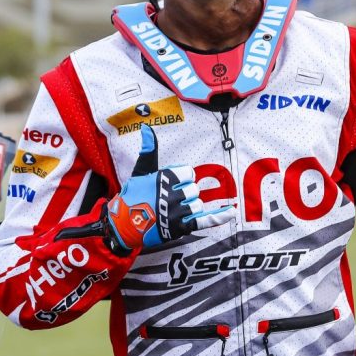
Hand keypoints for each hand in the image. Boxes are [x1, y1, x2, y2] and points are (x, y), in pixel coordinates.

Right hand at [103, 124, 231, 254]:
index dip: (183, 178)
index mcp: (164, 178)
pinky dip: (219, 216)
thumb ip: (149, 150)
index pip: (189, 173)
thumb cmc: (132, 196)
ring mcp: (176, 212)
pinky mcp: (180, 228)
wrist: (123, 225)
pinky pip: (205, 220)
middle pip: (194, 190)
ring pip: (197, 205)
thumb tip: (146, 128)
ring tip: (173, 210)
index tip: (172, 184)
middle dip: (185, 194)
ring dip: (190, 207)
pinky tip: (231, 211)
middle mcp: (171, 194)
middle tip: (169, 199)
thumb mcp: (140, 171)